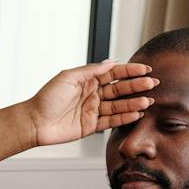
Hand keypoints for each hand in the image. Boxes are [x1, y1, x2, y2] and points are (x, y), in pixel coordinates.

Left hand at [22, 59, 157, 146]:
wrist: (35, 122)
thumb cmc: (47, 97)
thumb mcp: (69, 77)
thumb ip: (91, 71)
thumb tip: (111, 62)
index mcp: (88, 80)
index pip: (114, 73)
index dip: (130, 71)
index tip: (146, 69)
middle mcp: (93, 94)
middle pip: (120, 89)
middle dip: (137, 86)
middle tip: (153, 84)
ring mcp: (93, 110)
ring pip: (118, 106)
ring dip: (134, 103)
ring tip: (148, 101)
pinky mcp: (91, 126)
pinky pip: (111, 121)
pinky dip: (124, 118)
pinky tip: (136, 114)